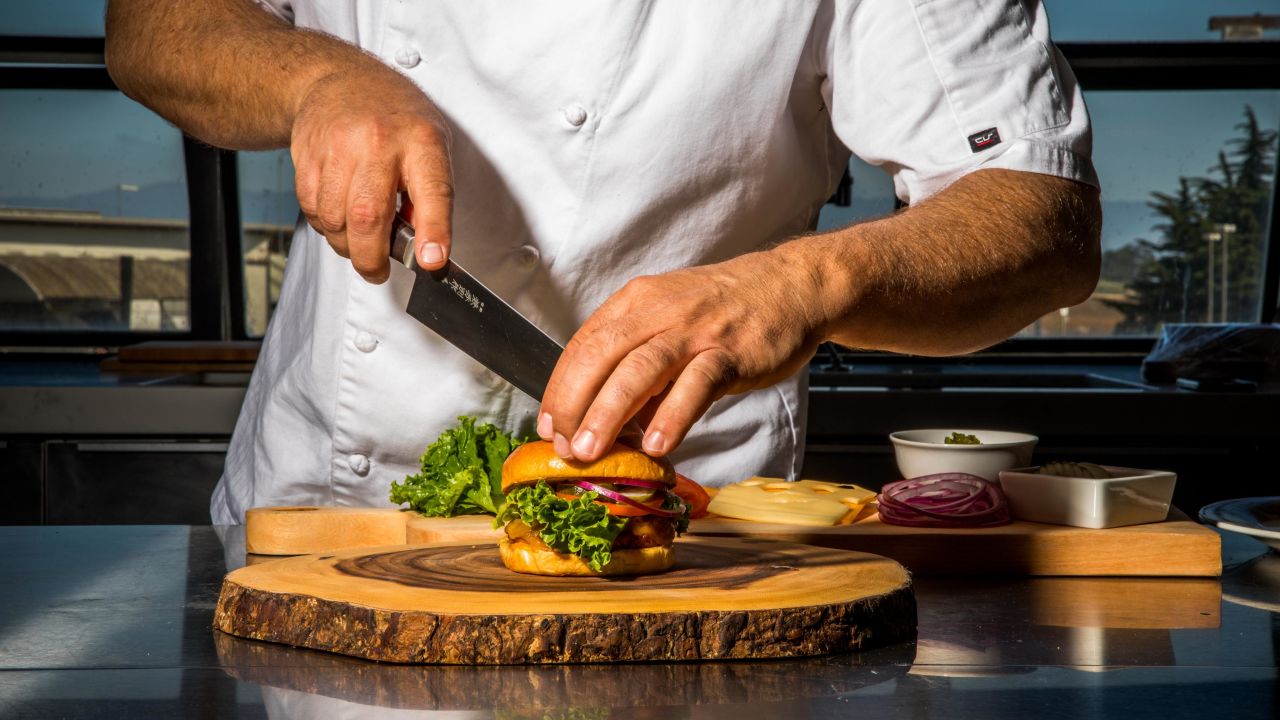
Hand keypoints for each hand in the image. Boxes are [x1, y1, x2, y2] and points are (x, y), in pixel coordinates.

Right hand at [291, 69, 453, 281]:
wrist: (340, 80)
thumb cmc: (394, 119)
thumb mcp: (429, 145)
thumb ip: (429, 194)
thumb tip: (422, 246)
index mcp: (422, 141)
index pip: (432, 192)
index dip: (433, 231)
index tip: (432, 262)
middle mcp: (379, 142)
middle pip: (369, 217)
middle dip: (372, 258)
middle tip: (377, 271)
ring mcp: (339, 147)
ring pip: (335, 220)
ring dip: (346, 244)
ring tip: (358, 239)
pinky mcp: (308, 155)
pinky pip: (313, 210)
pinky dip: (326, 226)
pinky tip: (338, 216)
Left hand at [537, 249, 827, 461]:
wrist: (791, 286)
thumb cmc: (726, 310)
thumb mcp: (671, 320)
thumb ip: (639, 363)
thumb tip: (608, 416)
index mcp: (636, 302)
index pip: (584, 344)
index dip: (560, 387)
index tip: (549, 424)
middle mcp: (659, 311)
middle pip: (601, 355)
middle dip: (574, 403)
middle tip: (563, 447)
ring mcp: (695, 330)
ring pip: (640, 369)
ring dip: (608, 413)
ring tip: (590, 450)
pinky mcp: (731, 351)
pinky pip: (696, 385)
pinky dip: (672, 415)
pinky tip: (656, 444)